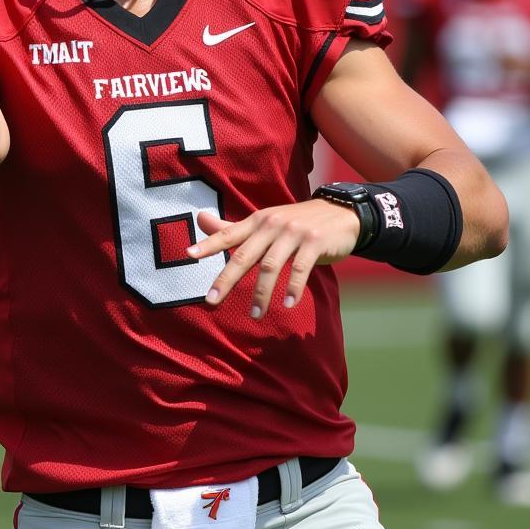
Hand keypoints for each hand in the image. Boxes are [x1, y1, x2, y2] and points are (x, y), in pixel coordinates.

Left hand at [187, 200, 360, 316]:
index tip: (188, 255)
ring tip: (254, 315)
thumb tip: (199, 219)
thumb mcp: (265, 222)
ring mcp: (293, 232)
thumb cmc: (296, 222)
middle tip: (211, 301)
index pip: (227, 233)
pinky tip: (288, 305)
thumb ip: (233, 228)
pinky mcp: (315, 242)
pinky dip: (292, 288)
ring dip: (261, 293)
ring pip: (270, 266)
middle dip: (226, 279)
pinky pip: (300, 269)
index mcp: (257, 221)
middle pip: (244, 255)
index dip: (208, 244)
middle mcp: (271, 224)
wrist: (341, 213)